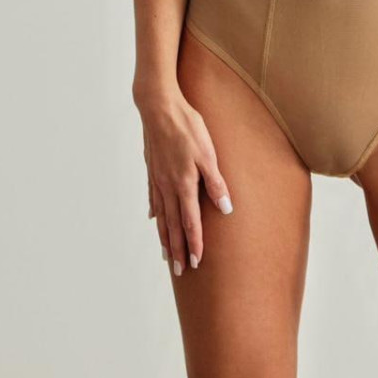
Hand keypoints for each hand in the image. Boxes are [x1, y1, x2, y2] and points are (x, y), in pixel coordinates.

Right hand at [138, 86, 234, 275]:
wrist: (159, 107)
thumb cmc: (187, 126)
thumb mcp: (208, 153)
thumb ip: (216, 182)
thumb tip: (226, 209)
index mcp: (184, 184)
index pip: (190, 222)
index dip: (194, 243)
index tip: (196, 263)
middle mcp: (168, 186)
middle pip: (173, 225)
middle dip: (178, 249)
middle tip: (180, 271)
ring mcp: (157, 179)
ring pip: (161, 216)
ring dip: (165, 237)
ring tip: (167, 254)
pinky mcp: (152, 169)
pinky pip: (153, 198)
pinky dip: (155, 213)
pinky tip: (154, 219)